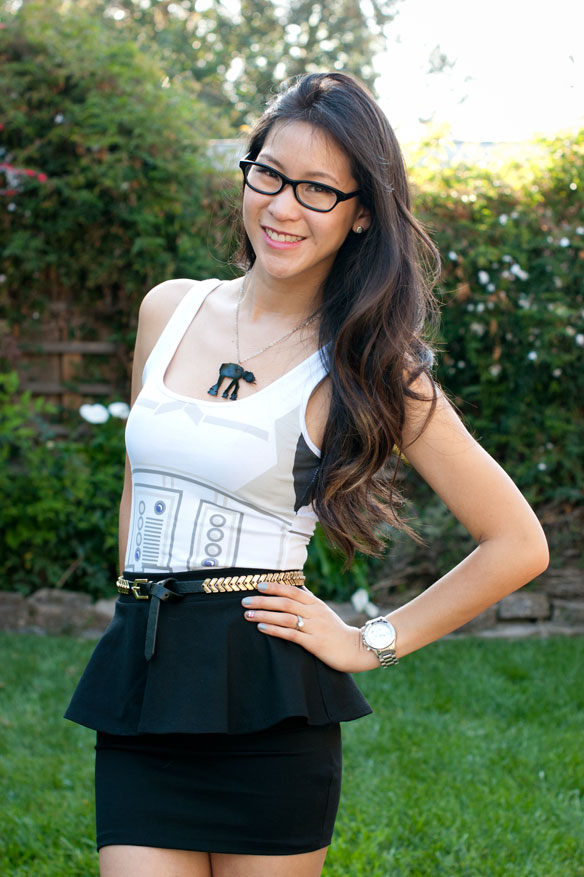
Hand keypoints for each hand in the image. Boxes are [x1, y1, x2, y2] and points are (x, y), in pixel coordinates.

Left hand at [241, 580, 379, 672]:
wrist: (357, 649)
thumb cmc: (336, 631)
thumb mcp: (324, 612)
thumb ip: (308, 602)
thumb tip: (293, 589)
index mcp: (316, 604)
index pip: (292, 590)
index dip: (275, 586)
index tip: (258, 584)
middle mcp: (315, 612)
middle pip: (285, 602)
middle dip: (263, 600)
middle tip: (244, 600)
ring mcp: (315, 627)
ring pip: (286, 617)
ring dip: (265, 614)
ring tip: (248, 615)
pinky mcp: (314, 643)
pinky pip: (291, 634)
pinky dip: (275, 630)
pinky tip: (262, 627)